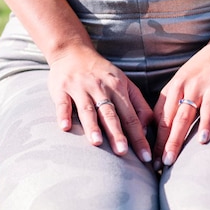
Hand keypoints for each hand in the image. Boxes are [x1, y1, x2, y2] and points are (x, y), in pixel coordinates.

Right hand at [48, 44, 153, 162]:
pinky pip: (63, 103)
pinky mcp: (61, 89)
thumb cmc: (102, 73)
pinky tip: (65, 127)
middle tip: (123, 153)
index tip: (146, 158)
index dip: (139, 138)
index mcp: (119, 89)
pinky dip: (63, 114)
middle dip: (118, 134)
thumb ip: (139, 105)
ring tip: (97, 143)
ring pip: (88, 109)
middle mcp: (101, 89)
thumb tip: (148, 129)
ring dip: (92, 126)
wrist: (73, 52)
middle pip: (111, 115)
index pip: (132, 117)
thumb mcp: (125, 84)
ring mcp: (80, 88)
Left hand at [152, 42, 209, 168]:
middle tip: (169, 161)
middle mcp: (192, 86)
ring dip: (205, 124)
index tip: (155, 161)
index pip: (164, 119)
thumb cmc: (197, 74)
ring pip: (207, 106)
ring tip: (202, 141)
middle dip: (174, 140)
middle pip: (181, 116)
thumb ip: (166, 108)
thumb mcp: (177, 87)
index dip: (159, 141)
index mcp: (175, 89)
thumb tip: (151, 135)